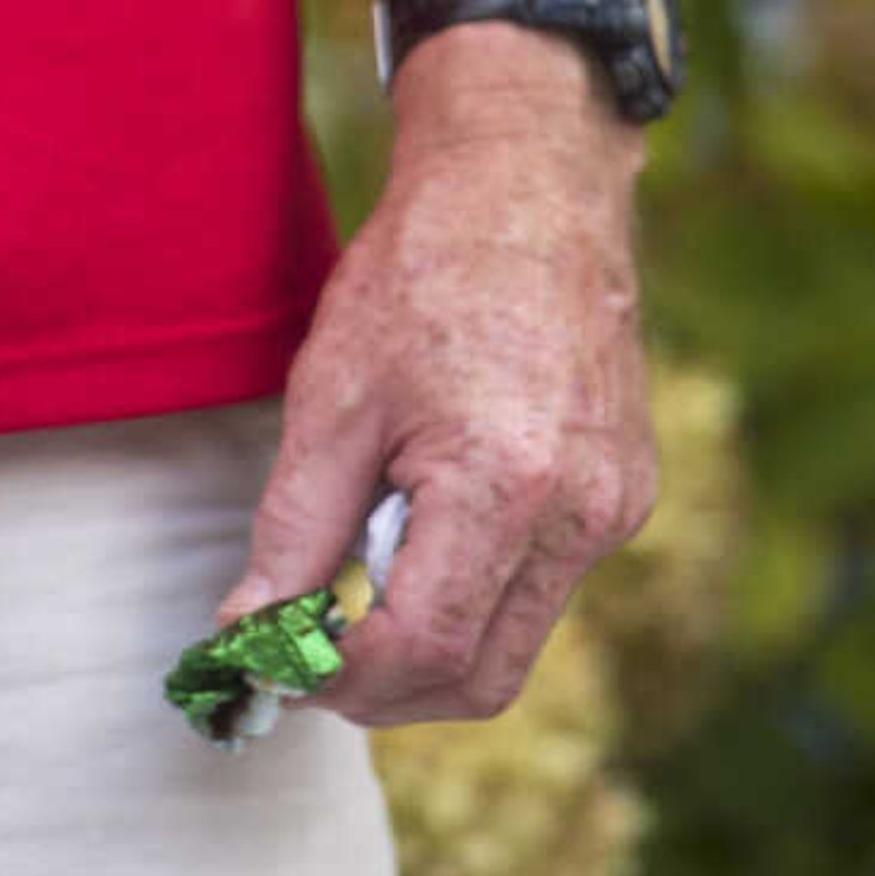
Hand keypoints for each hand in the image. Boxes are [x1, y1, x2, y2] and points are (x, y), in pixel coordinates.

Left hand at [221, 26, 656, 725]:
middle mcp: (584, 514)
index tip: (271, 661)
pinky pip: (542, 590)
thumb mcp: (330, 401)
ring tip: (354, 576)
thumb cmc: (421, 276)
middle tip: (301, 651)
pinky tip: (417, 530)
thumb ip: (291, 533)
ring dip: (424, 643)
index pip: (424, 650)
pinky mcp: (625, 496)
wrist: (527, 187)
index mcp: (510, 486)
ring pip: (514, 644)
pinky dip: (470, 593)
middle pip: (480, 679)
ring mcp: (617, 509)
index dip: (337, 678)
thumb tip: (249, 632)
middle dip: (381, 688)